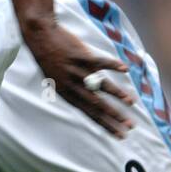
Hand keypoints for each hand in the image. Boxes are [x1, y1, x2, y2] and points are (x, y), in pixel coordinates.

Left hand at [23, 17, 135, 137]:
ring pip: (100, 85)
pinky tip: (125, 70)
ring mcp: (76, 70)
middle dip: (114, 116)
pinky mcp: (80, 55)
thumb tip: (89, 102)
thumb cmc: (49, 59)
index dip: (105, 125)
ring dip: (116, 94)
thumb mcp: (56, 80)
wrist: (40, 37)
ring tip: (130, 102)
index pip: (90, 114)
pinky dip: (112, 65)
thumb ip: (72, 92)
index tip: (119, 135)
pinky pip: (100, 61)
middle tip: (130, 125)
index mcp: (66, 93)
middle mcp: (72, 84)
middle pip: (97, 104)